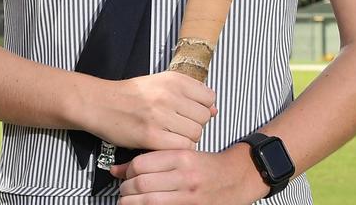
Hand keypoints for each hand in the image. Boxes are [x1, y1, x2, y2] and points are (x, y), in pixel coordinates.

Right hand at [82, 71, 216, 150]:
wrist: (99, 103)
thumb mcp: (159, 84)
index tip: (188, 111)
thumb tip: (214, 109)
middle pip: (203, 117)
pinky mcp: (151, 136)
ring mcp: (160, 116)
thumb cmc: (129, 95)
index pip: (208, 97)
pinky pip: (182, 147)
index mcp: (173, 79)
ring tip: (169, 134)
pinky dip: (177, 148)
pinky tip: (165, 143)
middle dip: (194, 124)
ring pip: (195, 134)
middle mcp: (168, 95)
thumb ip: (188, 94)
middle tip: (176, 125)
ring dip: (186, 137)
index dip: (201, 107)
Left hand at [109, 147, 263, 203]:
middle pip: (141, 184)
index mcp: (182, 157)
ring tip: (130, 201)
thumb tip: (117, 169)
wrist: (238, 178)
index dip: (127, 172)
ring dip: (132, 203)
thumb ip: (151, 159)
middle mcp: (186, 177)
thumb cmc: (209, 166)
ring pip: (148, 202)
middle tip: (124, 191)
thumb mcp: (182, 154)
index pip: (141, 164)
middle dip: (126, 190)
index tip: (125, 176)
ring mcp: (190, 197)